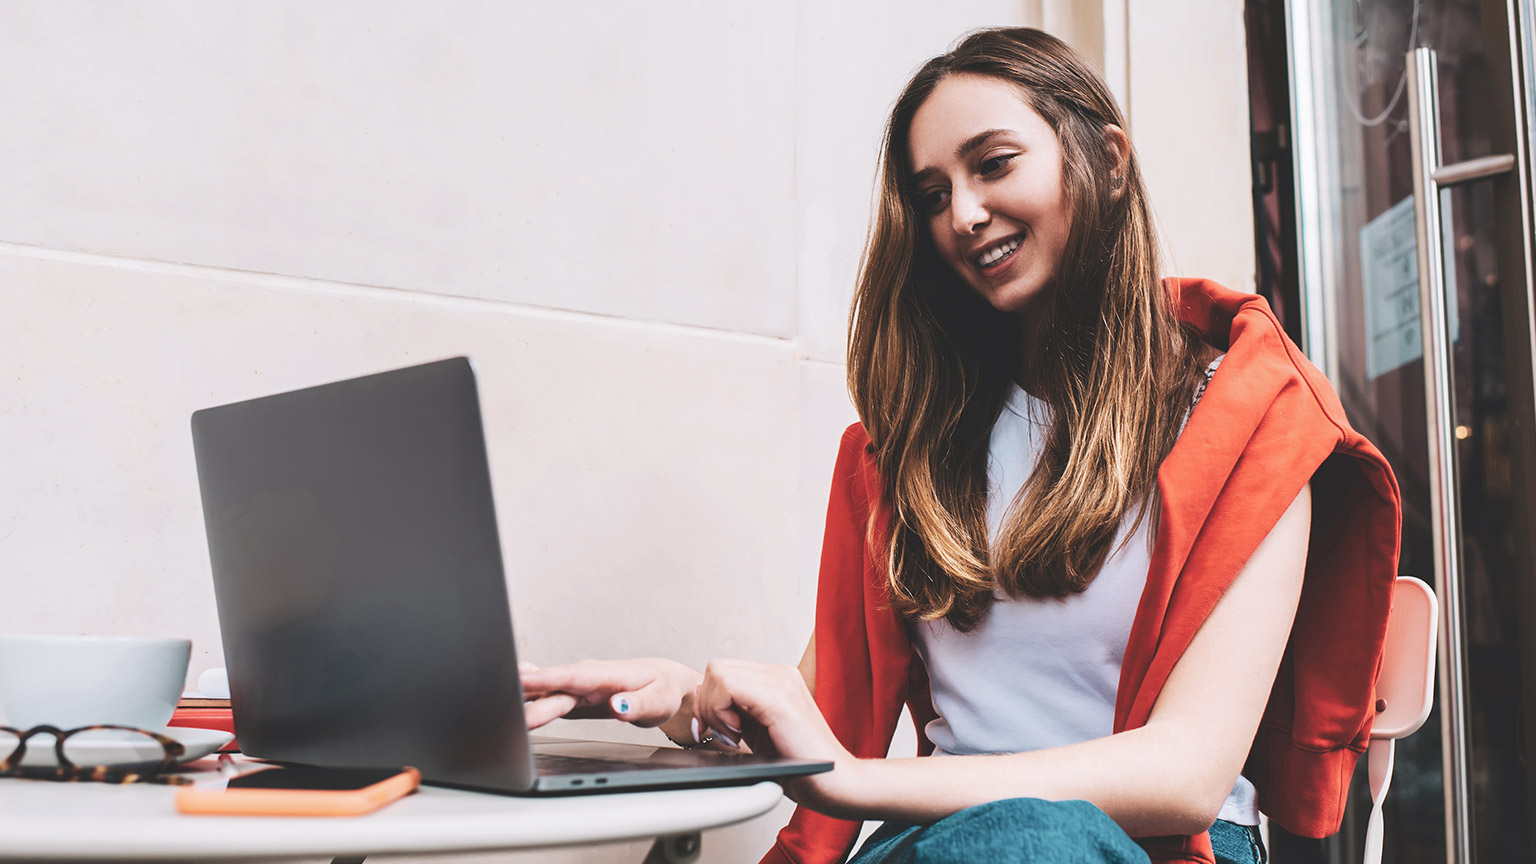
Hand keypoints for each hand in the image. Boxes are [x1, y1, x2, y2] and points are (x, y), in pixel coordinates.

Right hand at [520, 658, 700, 729]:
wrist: (660, 682)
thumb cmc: (660, 690)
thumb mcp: (658, 701)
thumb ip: (638, 704)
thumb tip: (618, 705)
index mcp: (607, 674)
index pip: (574, 676)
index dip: (548, 678)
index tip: (522, 679)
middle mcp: (588, 678)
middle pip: (554, 688)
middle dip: (527, 695)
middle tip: (504, 709)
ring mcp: (578, 686)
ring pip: (546, 692)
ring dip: (522, 696)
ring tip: (496, 703)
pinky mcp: (573, 696)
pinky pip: (547, 697)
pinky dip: (528, 697)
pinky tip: (509, 698)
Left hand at [693, 659, 864, 814]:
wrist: (835, 781)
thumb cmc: (799, 763)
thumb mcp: (758, 731)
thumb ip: (735, 712)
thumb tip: (701, 699)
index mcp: (776, 679)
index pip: (724, 670)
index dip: (709, 699)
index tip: (712, 730)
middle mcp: (780, 674)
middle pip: (717, 668)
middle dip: (708, 703)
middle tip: (724, 734)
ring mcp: (781, 682)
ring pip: (719, 673)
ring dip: (714, 708)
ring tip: (733, 735)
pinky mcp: (778, 698)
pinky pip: (729, 687)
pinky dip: (721, 711)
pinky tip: (737, 734)